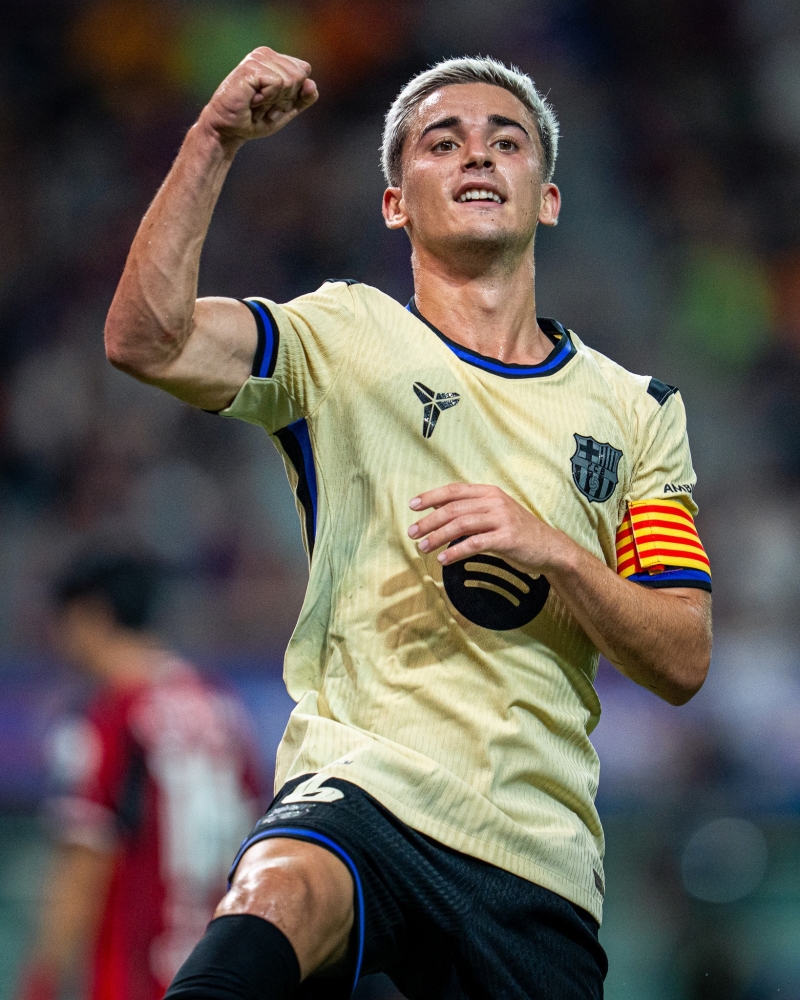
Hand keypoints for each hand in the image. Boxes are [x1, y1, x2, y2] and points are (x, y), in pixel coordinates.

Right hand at [199, 47, 317, 147]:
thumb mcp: (286, 110)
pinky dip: (267, 99)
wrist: (228, 130)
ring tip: (256, 104)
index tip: (273, 102)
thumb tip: (312, 84)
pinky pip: (278, 84)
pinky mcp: (251, 67)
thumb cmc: (254, 120)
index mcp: (274, 60)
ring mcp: (257, 58)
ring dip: (274, 101)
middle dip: (285, 98)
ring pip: (290, 80)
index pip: (304, 71)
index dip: (293, 94)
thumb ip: (303, 98)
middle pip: (300, 75)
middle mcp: (265, 54)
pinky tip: (251, 101)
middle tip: (264, 105)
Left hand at [408, 483, 567, 572]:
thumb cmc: (518, 531)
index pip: (454, 490)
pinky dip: (456, 552)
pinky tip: (443, 560)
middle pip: (453, 508)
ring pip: (461, 525)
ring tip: (422, 547)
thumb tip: (437, 511)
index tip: (412, 506)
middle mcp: (494, 501)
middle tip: (411, 533)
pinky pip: (475, 544)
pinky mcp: (506, 538)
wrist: (550, 547)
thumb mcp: (493, 514)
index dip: (431, 496)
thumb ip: (469, 511)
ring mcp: (501, 519)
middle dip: (429, 521)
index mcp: (489, 492)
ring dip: (438, 537)